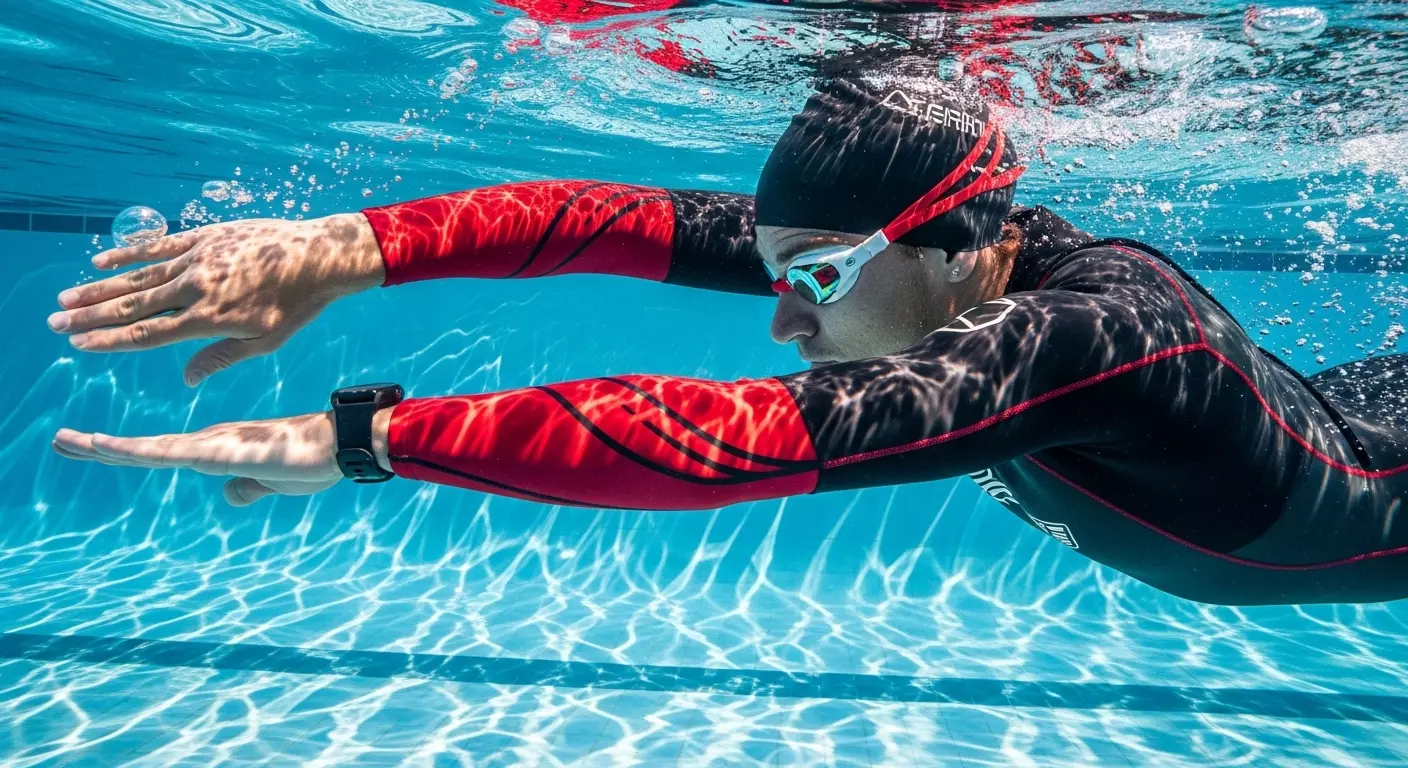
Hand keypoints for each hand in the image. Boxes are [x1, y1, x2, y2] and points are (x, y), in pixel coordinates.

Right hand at [48, 213, 386, 385]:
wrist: (319, 257)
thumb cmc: (297, 305)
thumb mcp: (264, 343)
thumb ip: (220, 358)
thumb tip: (186, 379)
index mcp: (209, 319)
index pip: (147, 333)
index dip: (109, 340)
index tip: (79, 343)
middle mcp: (196, 288)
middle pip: (132, 305)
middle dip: (90, 315)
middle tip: (54, 322)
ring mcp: (198, 259)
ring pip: (137, 276)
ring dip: (99, 287)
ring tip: (66, 296)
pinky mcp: (205, 237)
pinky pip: (158, 247)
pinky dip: (127, 254)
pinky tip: (101, 262)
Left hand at [53, 412, 350, 506]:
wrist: (338, 444)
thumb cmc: (313, 460)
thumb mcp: (272, 482)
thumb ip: (249, 487)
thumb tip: (230, 495)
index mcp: (219, 448)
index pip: (162, 451)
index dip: (127, 449)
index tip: (92, 446)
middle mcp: (207, 441)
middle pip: (144, 446)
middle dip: (101, 445)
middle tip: (61, 440)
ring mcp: (210, 445)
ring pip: (146, 447)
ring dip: (104, 446)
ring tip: (67, 441)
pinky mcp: (216, 451)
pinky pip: (165, 452)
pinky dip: (132, 449)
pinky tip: (105, 447)